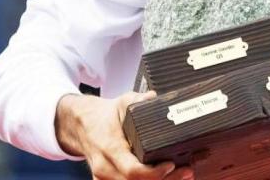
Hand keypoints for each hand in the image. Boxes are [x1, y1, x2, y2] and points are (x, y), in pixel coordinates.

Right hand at [55, 91, 192, 179]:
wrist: (81, 125)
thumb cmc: (104, 116)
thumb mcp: (121, 102)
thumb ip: (136, 100)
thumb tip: (152, 98)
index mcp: (109, 148)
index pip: (132, 170)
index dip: (153, 172)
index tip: (171, 164)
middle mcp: (105, 167)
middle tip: (187, 171)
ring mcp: (103, 178)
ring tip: (183, 175)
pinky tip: (167, 178)